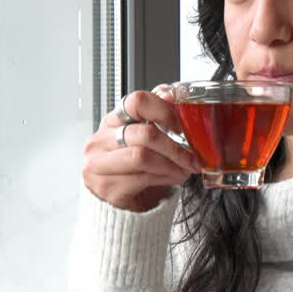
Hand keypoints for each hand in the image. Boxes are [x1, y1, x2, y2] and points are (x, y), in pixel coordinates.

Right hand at [82, 87, 201, 211]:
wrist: (121, 197)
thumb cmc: (134, 164)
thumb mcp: (145, 137)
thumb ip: (157, 114)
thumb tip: (171, 94)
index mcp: (112, 120)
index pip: (136, 102)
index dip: (164, 111)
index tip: (181, 126)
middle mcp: (101, 139)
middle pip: (145, 134)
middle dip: (175, 147)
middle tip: (192, 157)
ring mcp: (99, 164)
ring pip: (142, 157)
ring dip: (172, 164)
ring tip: (185, 169)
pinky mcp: (106, 186)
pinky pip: (142, 178)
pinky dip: (165, 178)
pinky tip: (173, 177)